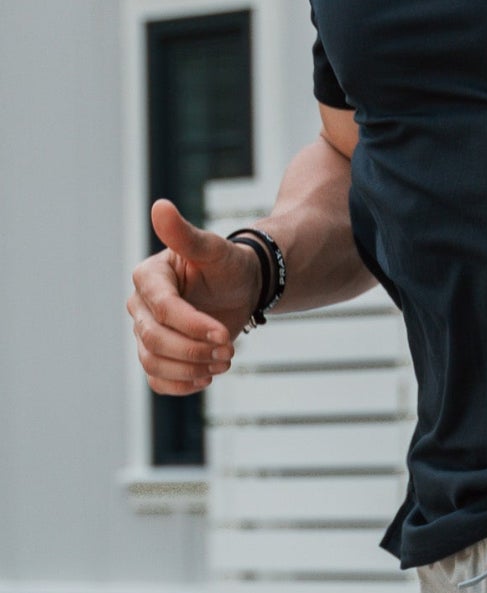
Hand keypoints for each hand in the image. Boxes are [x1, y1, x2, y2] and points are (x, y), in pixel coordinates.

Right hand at [126, 200, 263, 394]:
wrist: (240, 289)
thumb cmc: (228, 266)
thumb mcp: (214, 250)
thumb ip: (187, 235)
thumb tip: (160, 206)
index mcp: (149, 277)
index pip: (163, 310)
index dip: (193, 326)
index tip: (225, 336)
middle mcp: (140, 305)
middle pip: (155, 340)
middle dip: (195, 351)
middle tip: (229, 352)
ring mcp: (146, 331)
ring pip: (153, 363)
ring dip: (191, 370)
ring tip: (223, 363)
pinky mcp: (158, 354)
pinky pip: (157, 380)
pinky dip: (180, 386)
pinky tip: (206, 378)